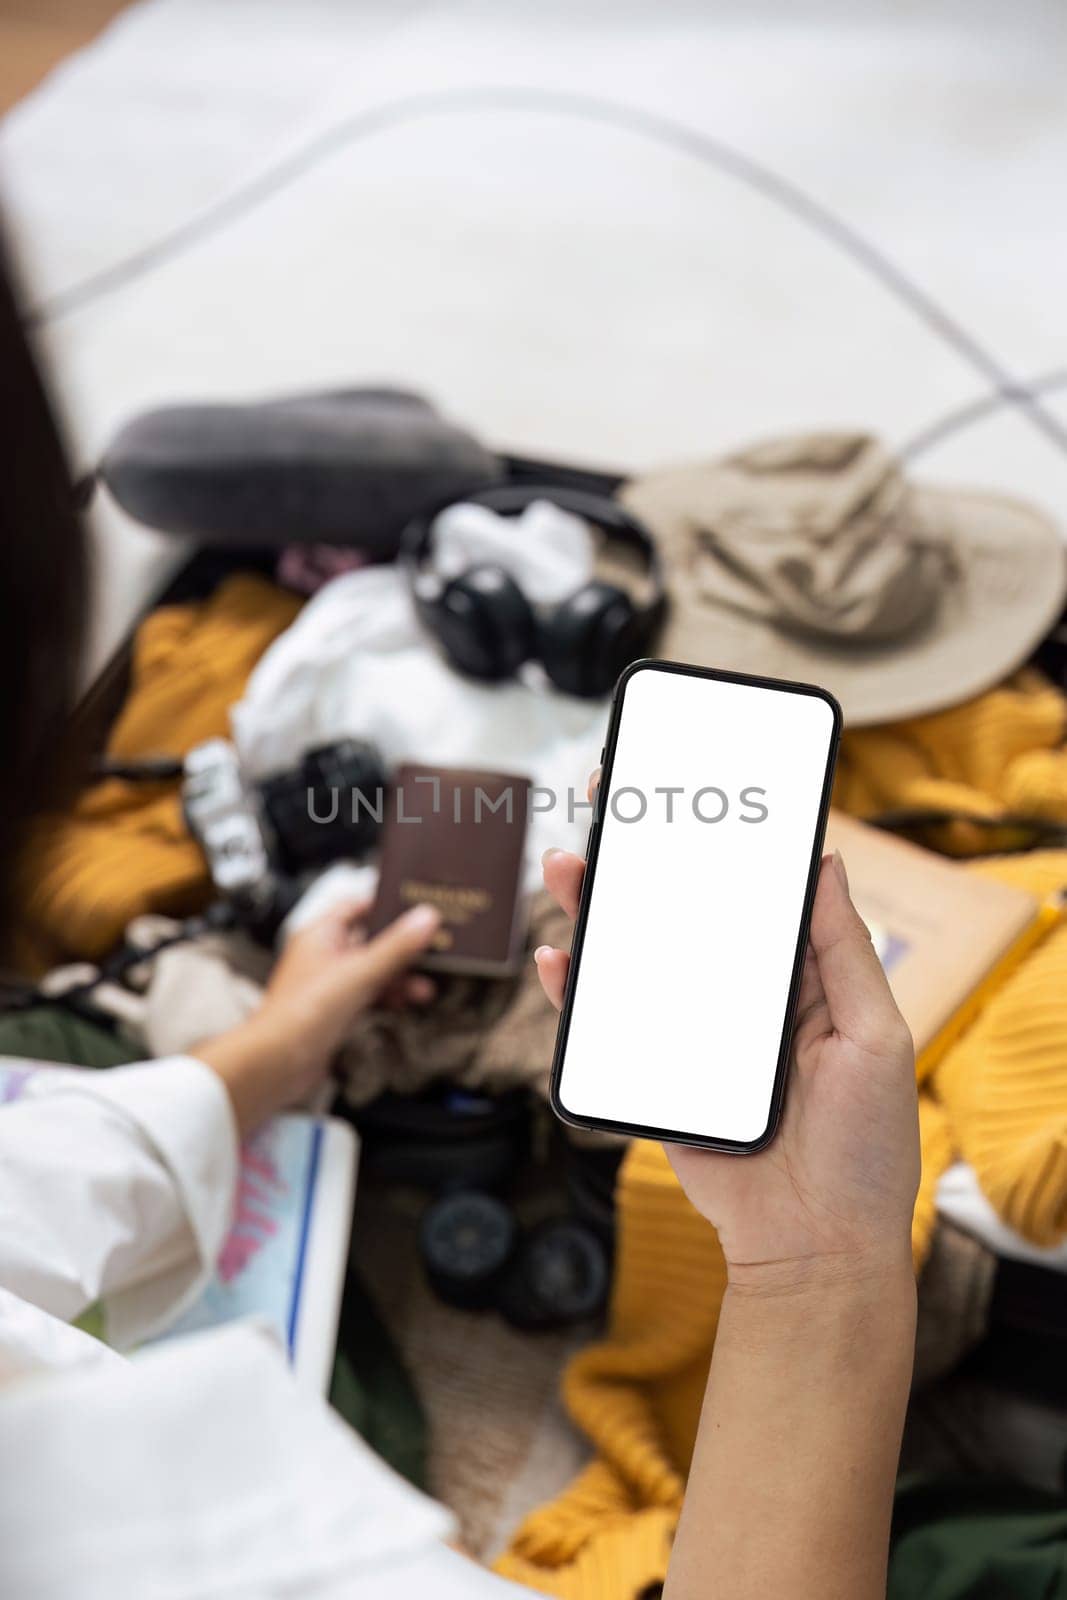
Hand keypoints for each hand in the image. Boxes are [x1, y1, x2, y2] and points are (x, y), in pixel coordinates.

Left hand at [196, 899, 440, 1134]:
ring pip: (372, 972)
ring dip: (399, 977)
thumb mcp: (360, 973)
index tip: (416, 908)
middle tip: (432, 951)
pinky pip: (368, 997)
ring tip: (425, 987)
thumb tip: (426, 916)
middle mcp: (324, 956)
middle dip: (401, 949)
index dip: (386, 905)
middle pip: (370, 941)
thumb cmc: (304, 1013)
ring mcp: (329, 986)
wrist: (277, 1063)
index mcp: (321, 935)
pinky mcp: (335, 1013)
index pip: (356, 906)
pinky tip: (406, 1004)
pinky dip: (388, 998)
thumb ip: (396, 946)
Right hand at [535, 771, 918, 1295]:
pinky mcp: (652, 1072)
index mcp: (793, 977)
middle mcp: (736, 995)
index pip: (747, 892)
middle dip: (638, 857)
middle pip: (677, 911)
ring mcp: (689, 1033)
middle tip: (606, 802)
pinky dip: (574, 990)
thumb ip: (842, 952)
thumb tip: (826, 861)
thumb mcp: (874, 1037)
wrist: (813, 1247)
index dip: (715, 840)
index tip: (684, 788)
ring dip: (594, 909)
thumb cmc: (862, 1148)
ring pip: (631, 956)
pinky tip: (558, 959)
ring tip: (568, 868)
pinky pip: (603, 1023)